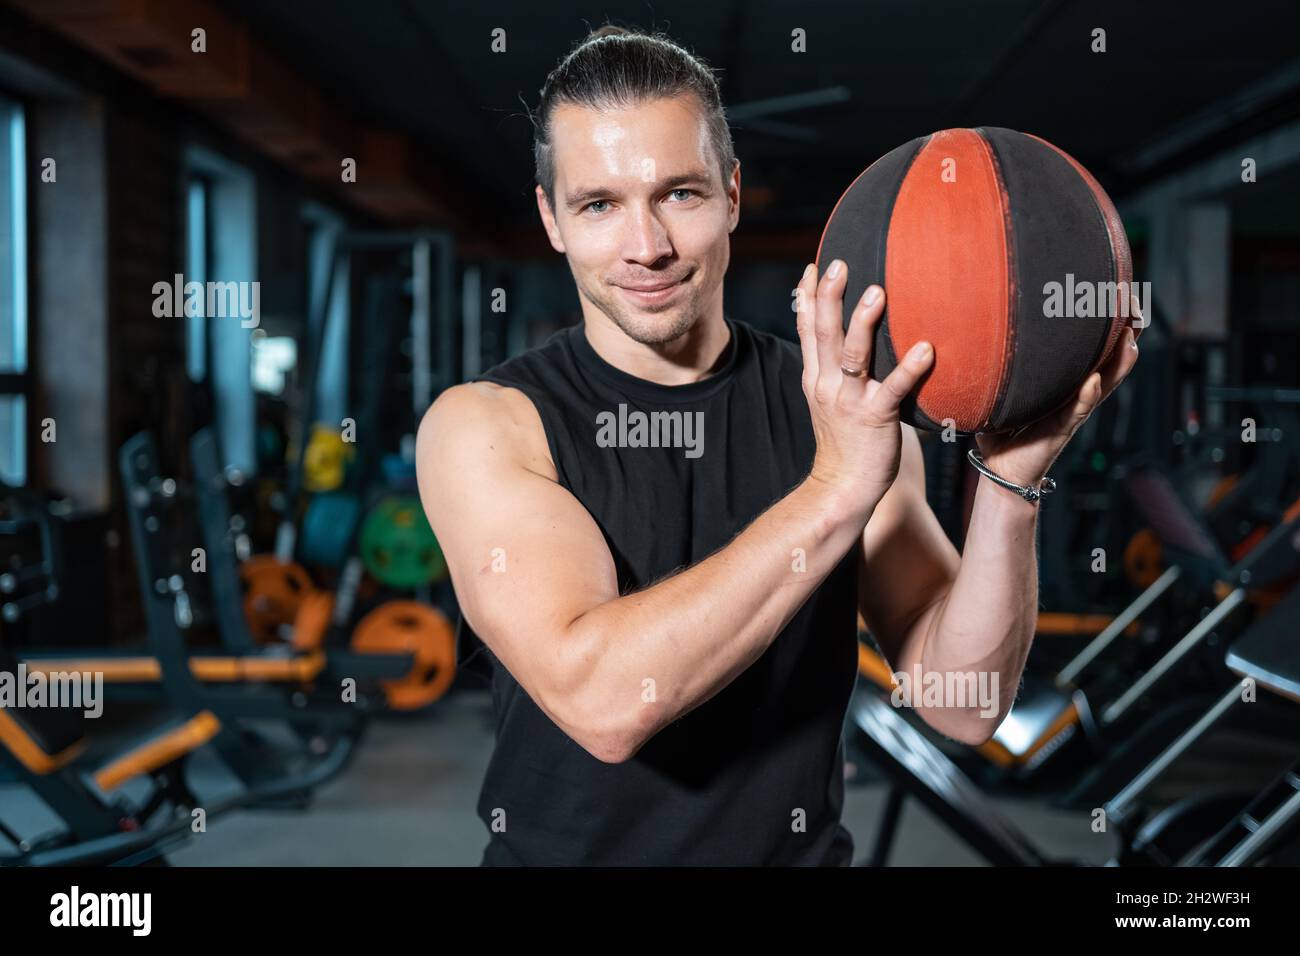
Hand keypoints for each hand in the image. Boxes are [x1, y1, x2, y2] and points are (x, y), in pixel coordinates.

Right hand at [795, 260, 933, 525]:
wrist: (843, 488)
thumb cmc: (846, 444)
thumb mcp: (832, 401)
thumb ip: (840, 372)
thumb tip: (857, 345)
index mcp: (817, 378)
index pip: (807, 331)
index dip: (808, 297)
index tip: (814, 267)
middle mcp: (828, 385)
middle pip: (824, 333)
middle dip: (829, 296)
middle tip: (839, 264)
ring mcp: (849, 401)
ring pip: (852, 355)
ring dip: (863, 322)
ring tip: (878, 292)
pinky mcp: (875, 418)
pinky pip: (893, 389)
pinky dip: (910, 368)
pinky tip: (927, 349)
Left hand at [975, 298, 1143, 487]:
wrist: (1000, 468)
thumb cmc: (1001, 427)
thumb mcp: (1003, 389)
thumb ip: (998, 364)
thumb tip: (974, 327)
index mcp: (1067, 380)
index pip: (1096, 346)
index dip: (1110, 321)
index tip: (1115, 290)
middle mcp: (1078, 391)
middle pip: (1114, 358)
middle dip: (1128, 331)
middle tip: (1132, 303)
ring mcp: (1074, 410)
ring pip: (1107, 381)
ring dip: (1119, 360)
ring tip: (1128, 336)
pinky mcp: (1062, 429)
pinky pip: (1078, 410)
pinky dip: (1087, 396)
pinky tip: (1094, 380)